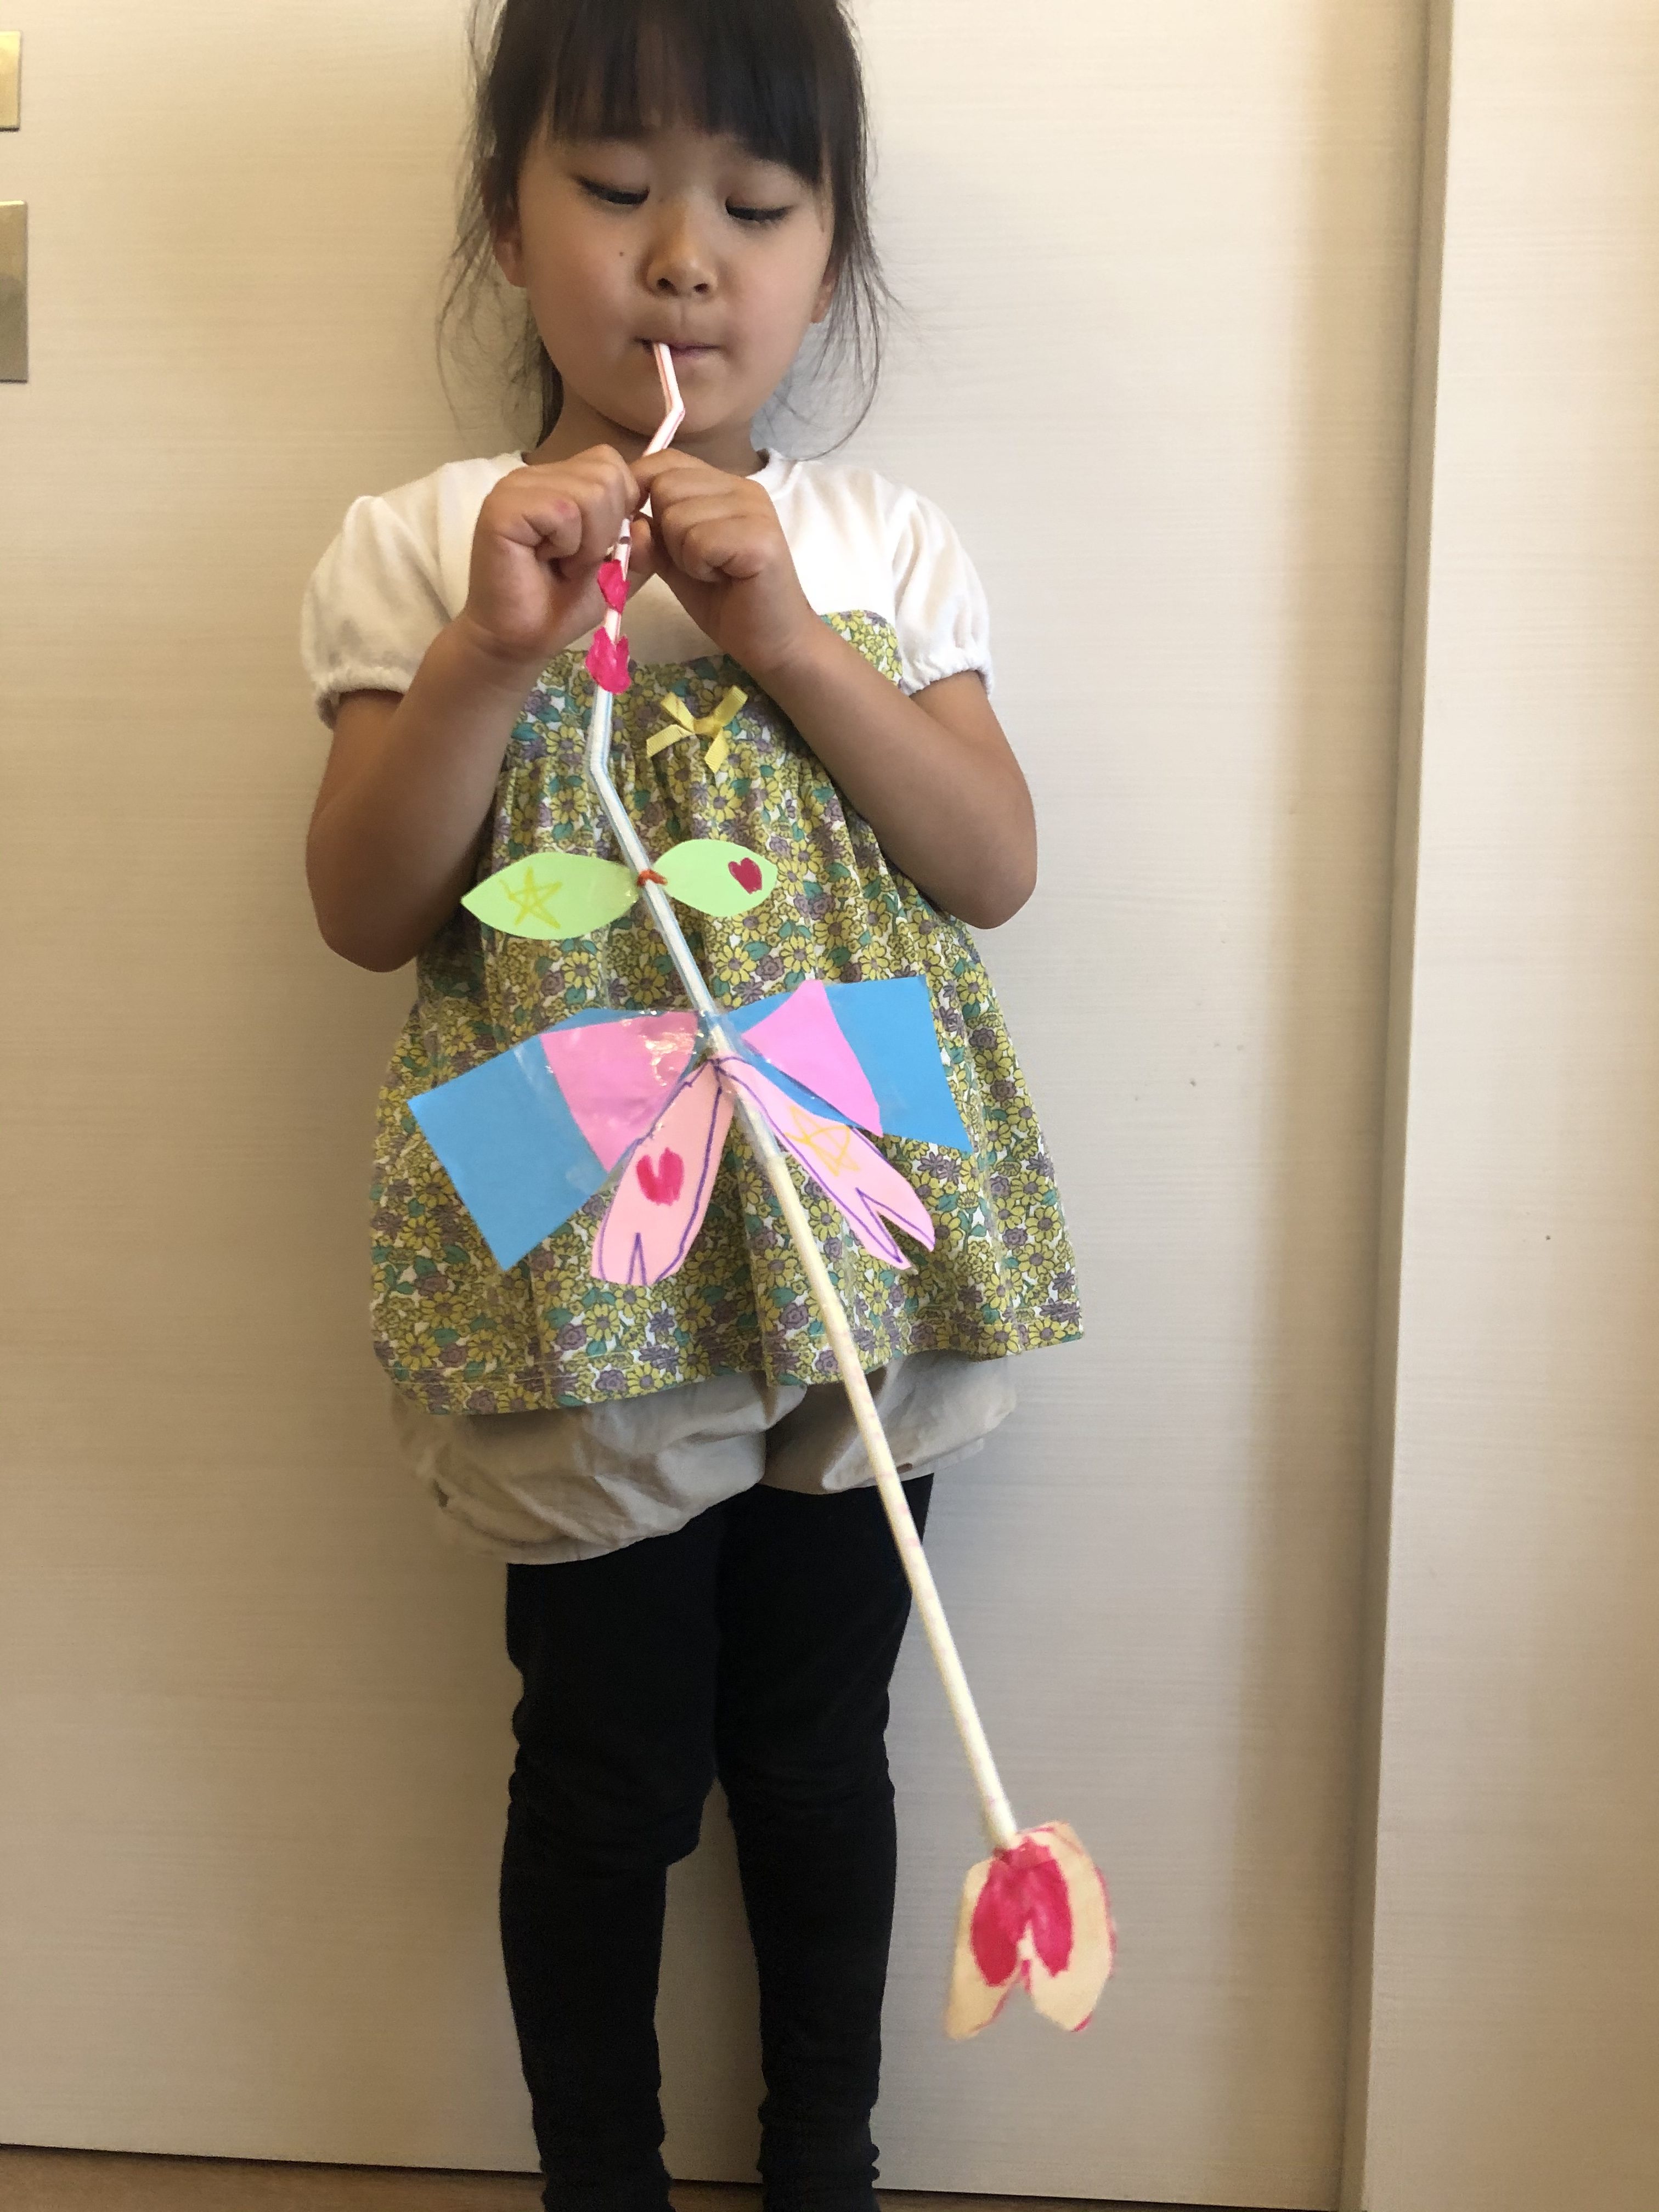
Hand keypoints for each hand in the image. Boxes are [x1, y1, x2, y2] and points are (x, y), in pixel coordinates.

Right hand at [457, 446, 640, 673]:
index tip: (598, 548)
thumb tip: (646, 523)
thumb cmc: (560, 607)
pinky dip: (568, 545)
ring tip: (561, 563)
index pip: (611, 462)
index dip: (621, 508)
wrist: (518, 641)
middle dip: (607, 528)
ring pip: (591, 491)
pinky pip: (563, 510)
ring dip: (589, 542)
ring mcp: (517, 486)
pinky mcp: (503, 507)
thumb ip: (641, 547)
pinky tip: (545, 561)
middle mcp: (537, 475)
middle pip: (608, 472)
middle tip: (576, 561)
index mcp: (561, 481)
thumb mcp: (616, 574)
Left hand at [630, 452, 821, 684]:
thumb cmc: (725, 601)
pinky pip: (698, 541)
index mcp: (723, 485)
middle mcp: (741, 488)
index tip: (650, 532)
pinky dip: (699, 567)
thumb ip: (650, 535)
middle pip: (666, 487)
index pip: (666, 461)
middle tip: (697, 562)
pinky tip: (724, 578)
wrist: (771, 641)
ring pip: (677, 516)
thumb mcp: (674, 561)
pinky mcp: (759, 537)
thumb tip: (627, 518)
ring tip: (713, 572)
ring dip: (683, 554)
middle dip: (666, 532)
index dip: (643, 492)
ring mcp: (754, 509)